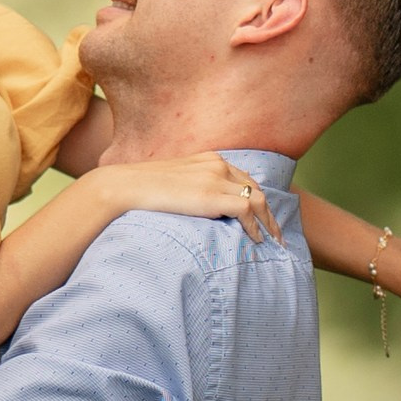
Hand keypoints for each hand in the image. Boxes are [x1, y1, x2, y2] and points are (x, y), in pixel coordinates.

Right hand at [88, 152, 277, 244]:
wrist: (125, 187)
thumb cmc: (141, 190)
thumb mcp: (173, 183)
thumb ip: (191, 189)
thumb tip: (195, 207)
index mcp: (209, 159)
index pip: (243, 179)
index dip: (256, 199)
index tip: (263, 218)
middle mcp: (217, 165)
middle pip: (256, 189)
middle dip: (269, 213)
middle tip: (276, 234)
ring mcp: (216, 179)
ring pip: (258, 200)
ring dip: (268, 222)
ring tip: (273, 241)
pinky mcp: (211, 196)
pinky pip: (246, 211)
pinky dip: (255, 226)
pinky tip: (257, 239)